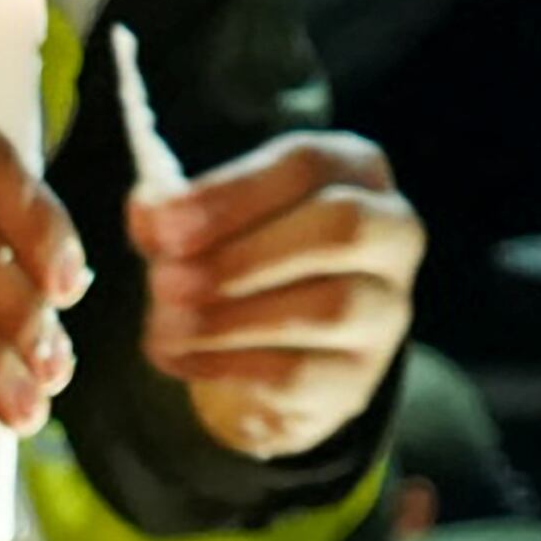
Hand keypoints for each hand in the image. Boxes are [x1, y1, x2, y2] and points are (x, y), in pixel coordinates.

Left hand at [132, 132, 420, 460]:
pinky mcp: (360, 376)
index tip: (165, 228)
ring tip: (166, 327)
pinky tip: (185, 361)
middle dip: (241, 257)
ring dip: (230, 319)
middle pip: (338, 226)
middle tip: (164, 283)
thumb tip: (149, 210)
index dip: (231, 195)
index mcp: (353, 168)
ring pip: (328, 306)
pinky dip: (230, 366)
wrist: (261, 365)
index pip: (306, 164)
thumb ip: (173, 215)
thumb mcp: (199, 229)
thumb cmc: (235, 268)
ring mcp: (385, 307)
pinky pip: (302, 372)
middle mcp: (390, 231)